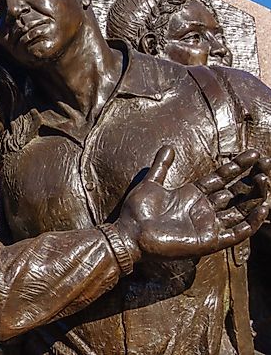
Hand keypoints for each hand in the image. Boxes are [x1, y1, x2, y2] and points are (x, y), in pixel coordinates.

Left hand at [114, 146, 270, 261]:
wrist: (129, 234)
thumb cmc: (137, 212)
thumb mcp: (150, 184)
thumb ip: (161, 166)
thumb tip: (168, 146)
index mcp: (193, 195)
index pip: (222, 177)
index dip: (238, 166)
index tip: (255, 154)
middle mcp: (204, 209)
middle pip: (236, 192)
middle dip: (252, 179)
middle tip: (267, 164)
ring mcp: (208, 225)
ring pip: (241, 210)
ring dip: (256, 197)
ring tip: (266, 180)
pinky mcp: (209, 241)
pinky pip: (237, 233)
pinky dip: (251, 222)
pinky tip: (263, 208)